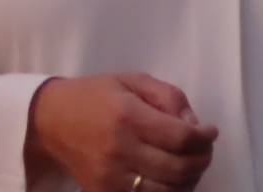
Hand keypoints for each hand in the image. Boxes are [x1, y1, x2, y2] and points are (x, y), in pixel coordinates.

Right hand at [24, 73, 215, 191]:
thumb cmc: (95, 95)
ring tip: (190, 165)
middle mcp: (120, 149)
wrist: (52, 120)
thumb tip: (195, 124)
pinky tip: (170, 179)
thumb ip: (167, 96)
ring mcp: (111, 178)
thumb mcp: (131, 81)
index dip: (204, 138)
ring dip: (189, 181)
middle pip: (178, 169)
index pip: (180, 137)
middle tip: (204, 150)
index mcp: (127, 116)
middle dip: (202, 160)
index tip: (211, 132)